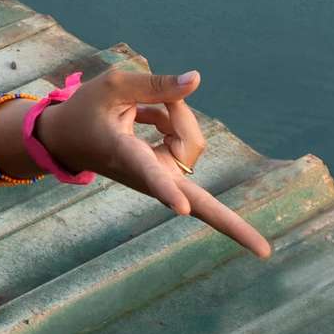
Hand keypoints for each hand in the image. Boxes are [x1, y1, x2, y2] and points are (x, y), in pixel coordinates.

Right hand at [41, 65, 269, 258]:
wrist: (68, 139)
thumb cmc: (85, 110)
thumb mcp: (112, 86)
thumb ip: (155, 85)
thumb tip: (197, 80)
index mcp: (125, 155)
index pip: (147, 172)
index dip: (164, 188)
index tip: (180, 209)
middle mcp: (147, 174)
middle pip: (195, 200)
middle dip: (231, 226)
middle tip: (265, 253)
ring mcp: (161, 179)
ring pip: (191, 142)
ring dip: (174, 115)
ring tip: (140, 109)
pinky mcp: (169, 175)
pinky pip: (187, 140)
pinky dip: (172, 121)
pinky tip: (144, 118)